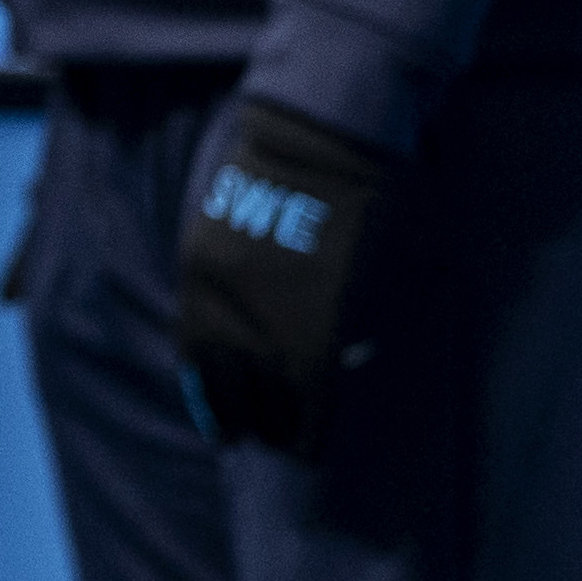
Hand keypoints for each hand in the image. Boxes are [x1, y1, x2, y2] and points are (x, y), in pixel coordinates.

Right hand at [172, 91, 390, 455]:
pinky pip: (189, 329)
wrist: (322, 130)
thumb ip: (367, 326)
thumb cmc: (377, 201)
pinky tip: (199, 381)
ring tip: (225, 433)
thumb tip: (347, 360)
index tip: (306, 450)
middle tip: (268, 442)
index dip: (304, 435)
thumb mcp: (392, 275)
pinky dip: (195, 363)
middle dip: (263, 425)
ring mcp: (225, 291)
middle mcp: (265, 321)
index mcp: (318, 331)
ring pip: (212, 372)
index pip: (305, 407)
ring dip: (219, 407)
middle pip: (256, 399)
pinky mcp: (199, 263)